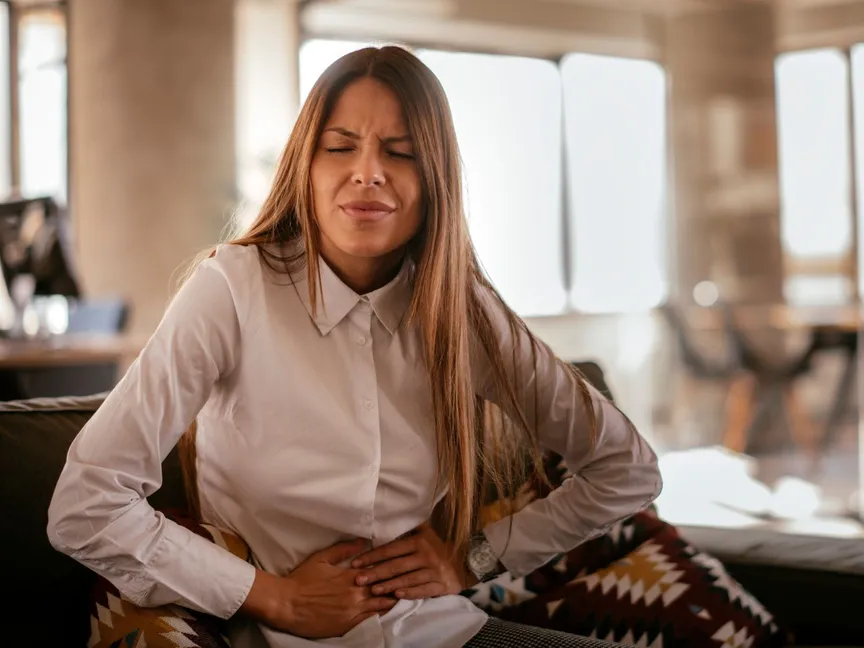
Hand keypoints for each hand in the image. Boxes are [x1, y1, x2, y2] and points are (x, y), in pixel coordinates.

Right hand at [249, 538, 397, 638]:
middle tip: (412, 578)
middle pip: (383, 588)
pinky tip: (388, 611)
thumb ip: (344, 549)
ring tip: (406, 594)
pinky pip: (369, 620)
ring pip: (380, 605)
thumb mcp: (322, 558)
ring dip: (392, 599)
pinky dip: (380, 614)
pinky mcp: (347, 626)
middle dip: (397, 583)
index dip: (391, 567)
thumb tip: (363, 541)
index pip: (378, 570)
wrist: (287, 604)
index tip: (403, 562)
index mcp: (350, 576)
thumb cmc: (302, 579)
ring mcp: (352, 612)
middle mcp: (355, 594)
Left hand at [350, 523, 475, 599]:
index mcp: (418, 542)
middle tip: (358, 579)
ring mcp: (434, 571)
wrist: (465, 562)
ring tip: (373, 590)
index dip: (372, 556)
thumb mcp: (426, 533)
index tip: (356, 563)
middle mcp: (426, 555)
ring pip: (407, 579)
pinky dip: (409, 593)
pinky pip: (422, 590)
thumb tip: (388, 515)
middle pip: (395, 566)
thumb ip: (409, 527)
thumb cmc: (439, 548)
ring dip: (389, 585)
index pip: (390, 549)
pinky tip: (397, 596)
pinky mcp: (441, 585)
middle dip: (375, 573)